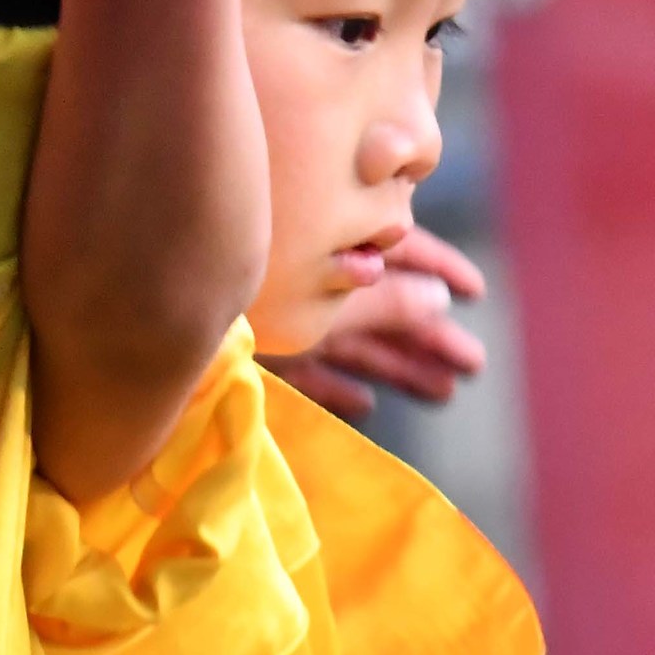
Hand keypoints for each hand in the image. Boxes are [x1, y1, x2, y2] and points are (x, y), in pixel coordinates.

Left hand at [261, 227, 487, 420]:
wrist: (176, 314)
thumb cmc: (257, 294)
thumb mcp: (336, 300)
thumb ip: (389, 302)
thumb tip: (442, 298)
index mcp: (331, 249)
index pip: (399, 251)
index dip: (441, 269)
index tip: (477, 291)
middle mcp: (309, 281)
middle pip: (380, 308)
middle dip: (429, 336)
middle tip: (476, 363)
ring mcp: (283, 319)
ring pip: (352, 343)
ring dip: (397, 366)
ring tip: (445, 391)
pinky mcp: (259, 356)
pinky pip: (306, 372)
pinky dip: (336, 386)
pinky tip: (366, 405)